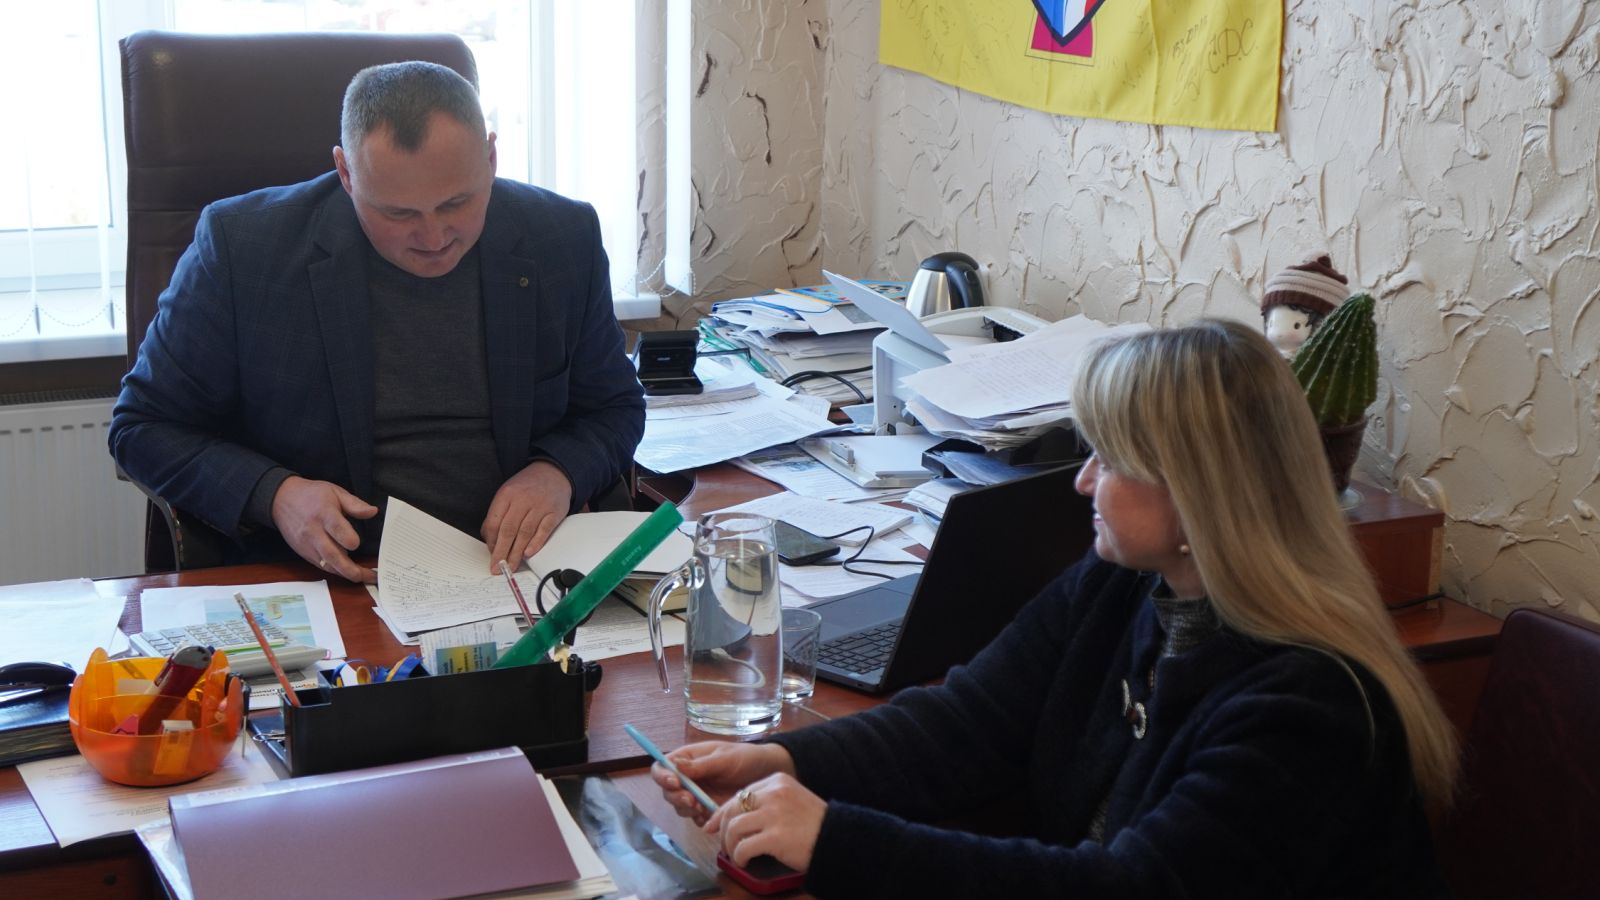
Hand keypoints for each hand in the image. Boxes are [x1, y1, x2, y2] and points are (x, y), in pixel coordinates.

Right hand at [270, 476, 377, 582]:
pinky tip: (347, 572)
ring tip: (361, 577)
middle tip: (367, 576)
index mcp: (324, 514)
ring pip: (326, 564)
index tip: (357, 544)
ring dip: (344, 573)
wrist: (281, 499)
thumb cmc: (312, 495)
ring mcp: (307, 544)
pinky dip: (334, 570)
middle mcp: (314, 532)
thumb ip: (355, 504)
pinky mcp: (303, 551)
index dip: (349, 539)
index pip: (336, 530)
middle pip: (331, 554)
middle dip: (349, 568)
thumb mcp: (335, 492)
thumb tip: (373, 511)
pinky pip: (320, 564)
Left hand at [481, 461, 572, 572]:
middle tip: (497, 568)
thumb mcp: (508, 493)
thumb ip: (498, 514)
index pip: (494, 523)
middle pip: (508, 530)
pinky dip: (536, 543)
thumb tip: (491, 540)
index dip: (491, 542)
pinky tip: (528, 554)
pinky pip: (544, 530)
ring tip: (511, 567)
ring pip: (525, 533)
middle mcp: (523, 499)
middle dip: (501, 552)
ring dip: (517, 553)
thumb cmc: (527, 487)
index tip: (491, 555)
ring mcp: (540, 505)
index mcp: (506, 494)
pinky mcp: (554, 512)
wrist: (553, 473)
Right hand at [652, 741, 795, 825]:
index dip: (662, 777)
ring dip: (688, 810)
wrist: (768, 774)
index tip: (675, 783)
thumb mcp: (724, 758)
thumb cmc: (746, 758)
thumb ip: (700, 765)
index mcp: (687, 759)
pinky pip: (696, 819)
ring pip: (680, 807)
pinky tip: (712, 815)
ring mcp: (697, 794)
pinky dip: (700, 819)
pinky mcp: (707, 810)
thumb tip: (674, 766)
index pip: (662, 767)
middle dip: (677, 797)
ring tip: (704, 808)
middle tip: (693, 800)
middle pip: (667, 791)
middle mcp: (688, 778)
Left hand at [707, 773, 825, 871]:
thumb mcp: (791, 801)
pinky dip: (740, 857)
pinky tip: (746, 862)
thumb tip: (731, 816)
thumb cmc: (814, 824)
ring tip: (737, 855)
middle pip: (732, 810)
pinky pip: (743, 848)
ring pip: (734, 828)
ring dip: (730, 846)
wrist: (838, 839)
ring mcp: (774, 814)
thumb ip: (765, 802)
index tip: (713, 826)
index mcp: (777, 781)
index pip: (739, 795)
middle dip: (723, 831)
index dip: (721, 813)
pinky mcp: (775, 836)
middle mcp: (773, 793)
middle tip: (727, 846)